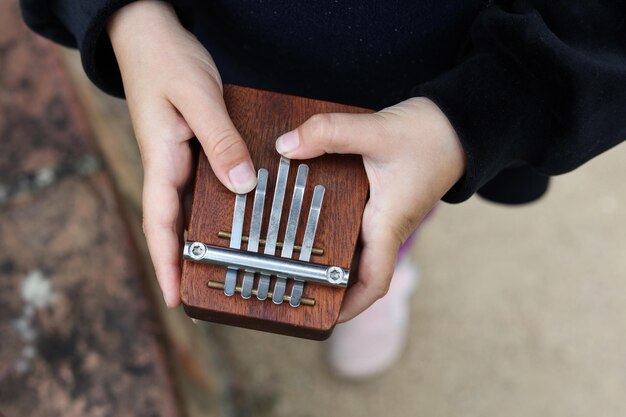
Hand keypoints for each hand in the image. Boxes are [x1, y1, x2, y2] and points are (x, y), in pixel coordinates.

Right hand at [107, 1, 255, 306]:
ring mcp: (181, 157)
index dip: (167, 264)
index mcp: (161, 160)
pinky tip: (242, 211)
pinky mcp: (193, 146)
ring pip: (193, 206)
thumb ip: (220, 141)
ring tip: (231, 263)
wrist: (150, 32)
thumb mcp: (197, 98)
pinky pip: (207, 182)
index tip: (175, 298)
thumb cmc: (165, 59)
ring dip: (207, 235)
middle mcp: (169, 166)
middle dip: (189, 260)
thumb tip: (242, 186)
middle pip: (176, 224)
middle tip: (212, 292)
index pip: (160, 223)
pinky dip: (221, 202)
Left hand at [275, 98, 465, 321]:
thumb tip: (286, 146)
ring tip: (292, 256)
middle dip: (330, 284)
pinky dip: (336, 228)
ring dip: (331, 256)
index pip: (373, 281)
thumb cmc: (430, 135)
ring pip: (355, 248)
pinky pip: (356, 224)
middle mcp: (386, 225)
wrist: (458, 122)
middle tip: (293, 285)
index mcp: (388, 223)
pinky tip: (311, 215)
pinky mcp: (382, 199)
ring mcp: (385, 214)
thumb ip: (330, 134)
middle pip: (357, 271)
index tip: (326, 317)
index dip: (351, 305)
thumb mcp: (377, 131)